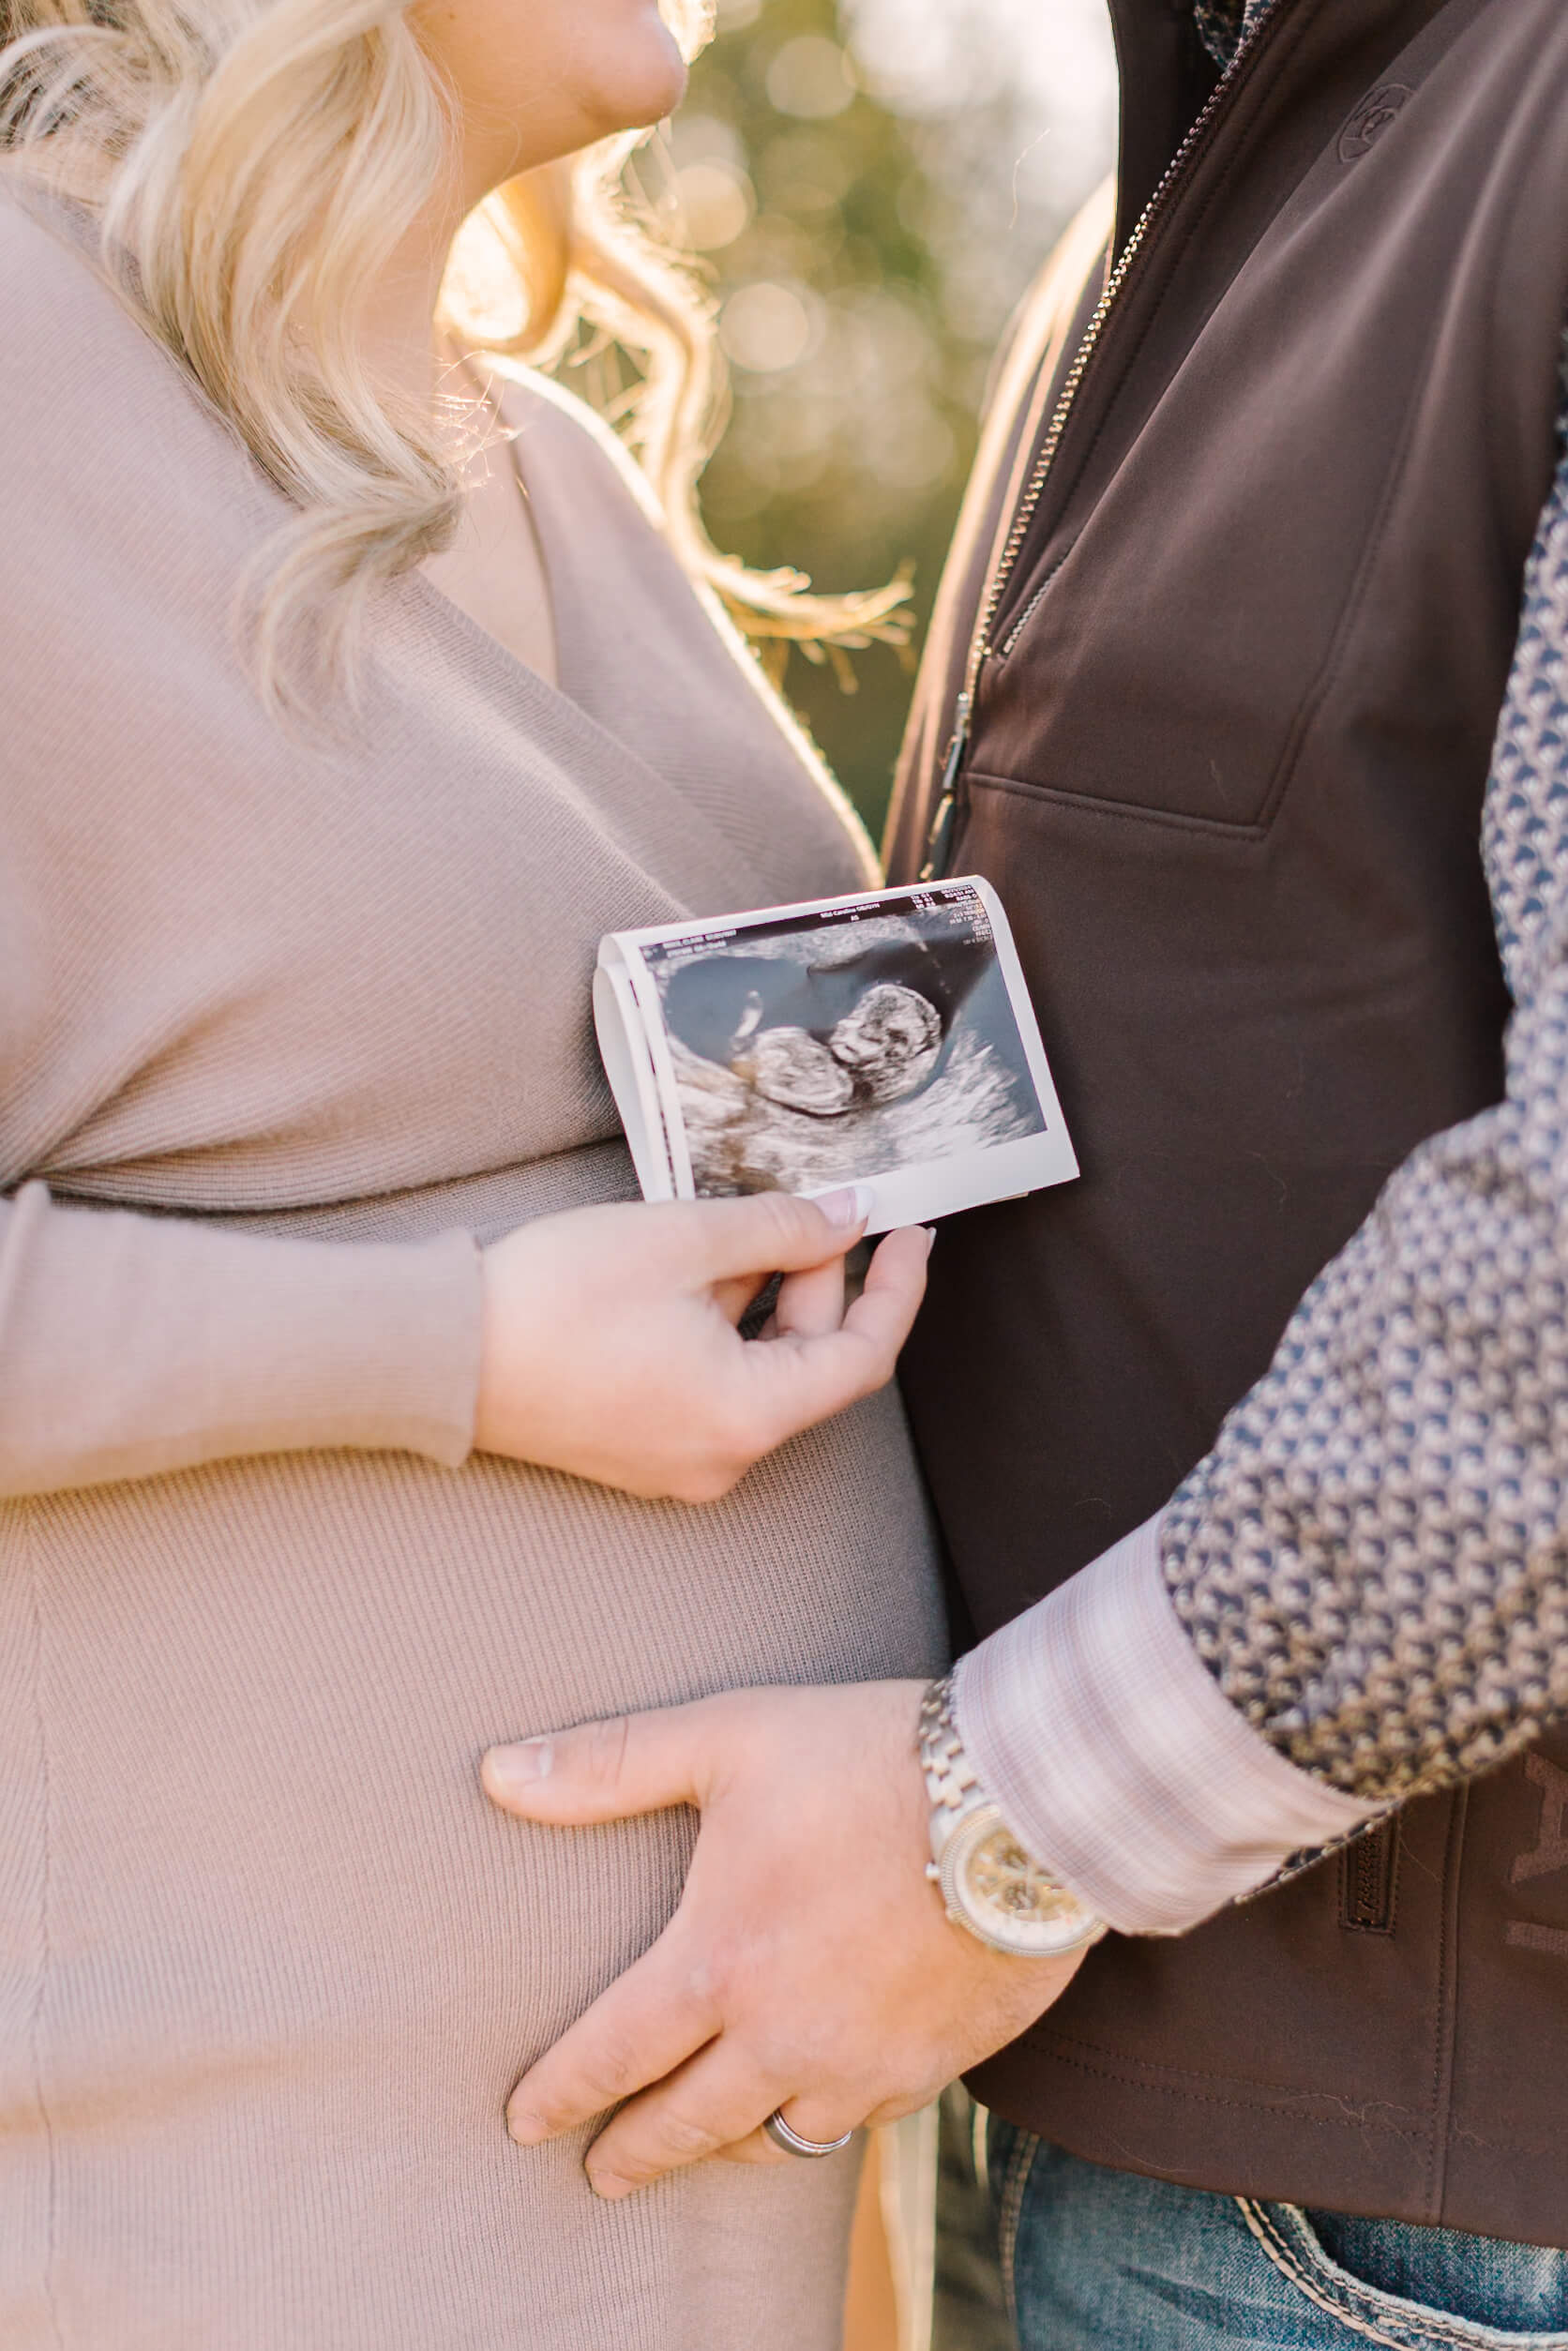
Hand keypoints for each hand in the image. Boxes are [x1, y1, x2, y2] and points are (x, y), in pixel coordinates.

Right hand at [473, 1188, 932, 1501]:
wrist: (439, 1353)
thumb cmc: (553, 1300)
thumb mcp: (681, 1241)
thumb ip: (780, 1229)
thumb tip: (846, 1221)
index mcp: (747, 1416)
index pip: (863, 1357)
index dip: (898, 1289)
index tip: (913, 1234)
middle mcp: (723, 1456)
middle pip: (809, 1363)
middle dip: (818, 1281)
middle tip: (805, 1210)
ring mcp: (679, 1460)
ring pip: (759, 1371)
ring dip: (764, 1300)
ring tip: (732, 1232)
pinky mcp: (641, 1448)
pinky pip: (714, 1386)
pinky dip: (723, 1330)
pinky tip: (694, 1274)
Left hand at [480, 1680, 1084, 2196]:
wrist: (1027, 1802)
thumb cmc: (868, 1759)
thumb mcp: (727, 1738)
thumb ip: (609, 1765)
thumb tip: (497, 1774)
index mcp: (717, 1964)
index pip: (613, 2053)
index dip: (562, 2092)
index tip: (525, 2122)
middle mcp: (782, 2037)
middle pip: (687, 2122)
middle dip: (634, 2152)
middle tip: (602, 2175)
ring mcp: (864, 2063)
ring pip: (777, 2138)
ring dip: (728, 2146)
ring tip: (706, 2145)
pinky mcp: (934, 2064)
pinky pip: (859, 2120)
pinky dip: (821, 2122)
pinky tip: (816, 2107)